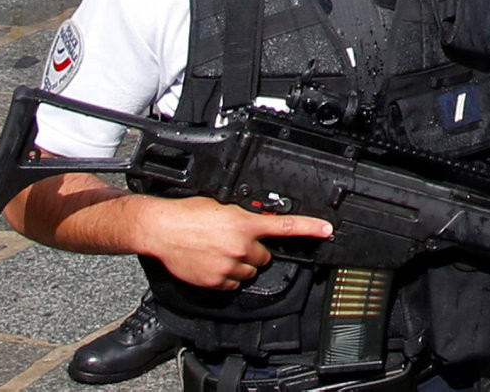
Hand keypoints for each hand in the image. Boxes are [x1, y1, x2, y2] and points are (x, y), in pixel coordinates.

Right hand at [141, 196, 333, 290]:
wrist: (163, 229)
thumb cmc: (189, 213)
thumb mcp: (223, 206)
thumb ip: (246, 216)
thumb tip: (262, 220)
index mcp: (245, 224)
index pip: (285, 226)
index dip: (310, 228)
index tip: (327, 230)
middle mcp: (241, 246)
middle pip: (265, 256)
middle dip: (255, 250)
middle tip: (237, 241)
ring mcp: (228, 266)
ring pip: (250, 271)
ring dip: (242, 264)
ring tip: (221, 251)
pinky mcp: (216, 281)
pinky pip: (233, 283)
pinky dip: (227, 276)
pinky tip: (213, 263)